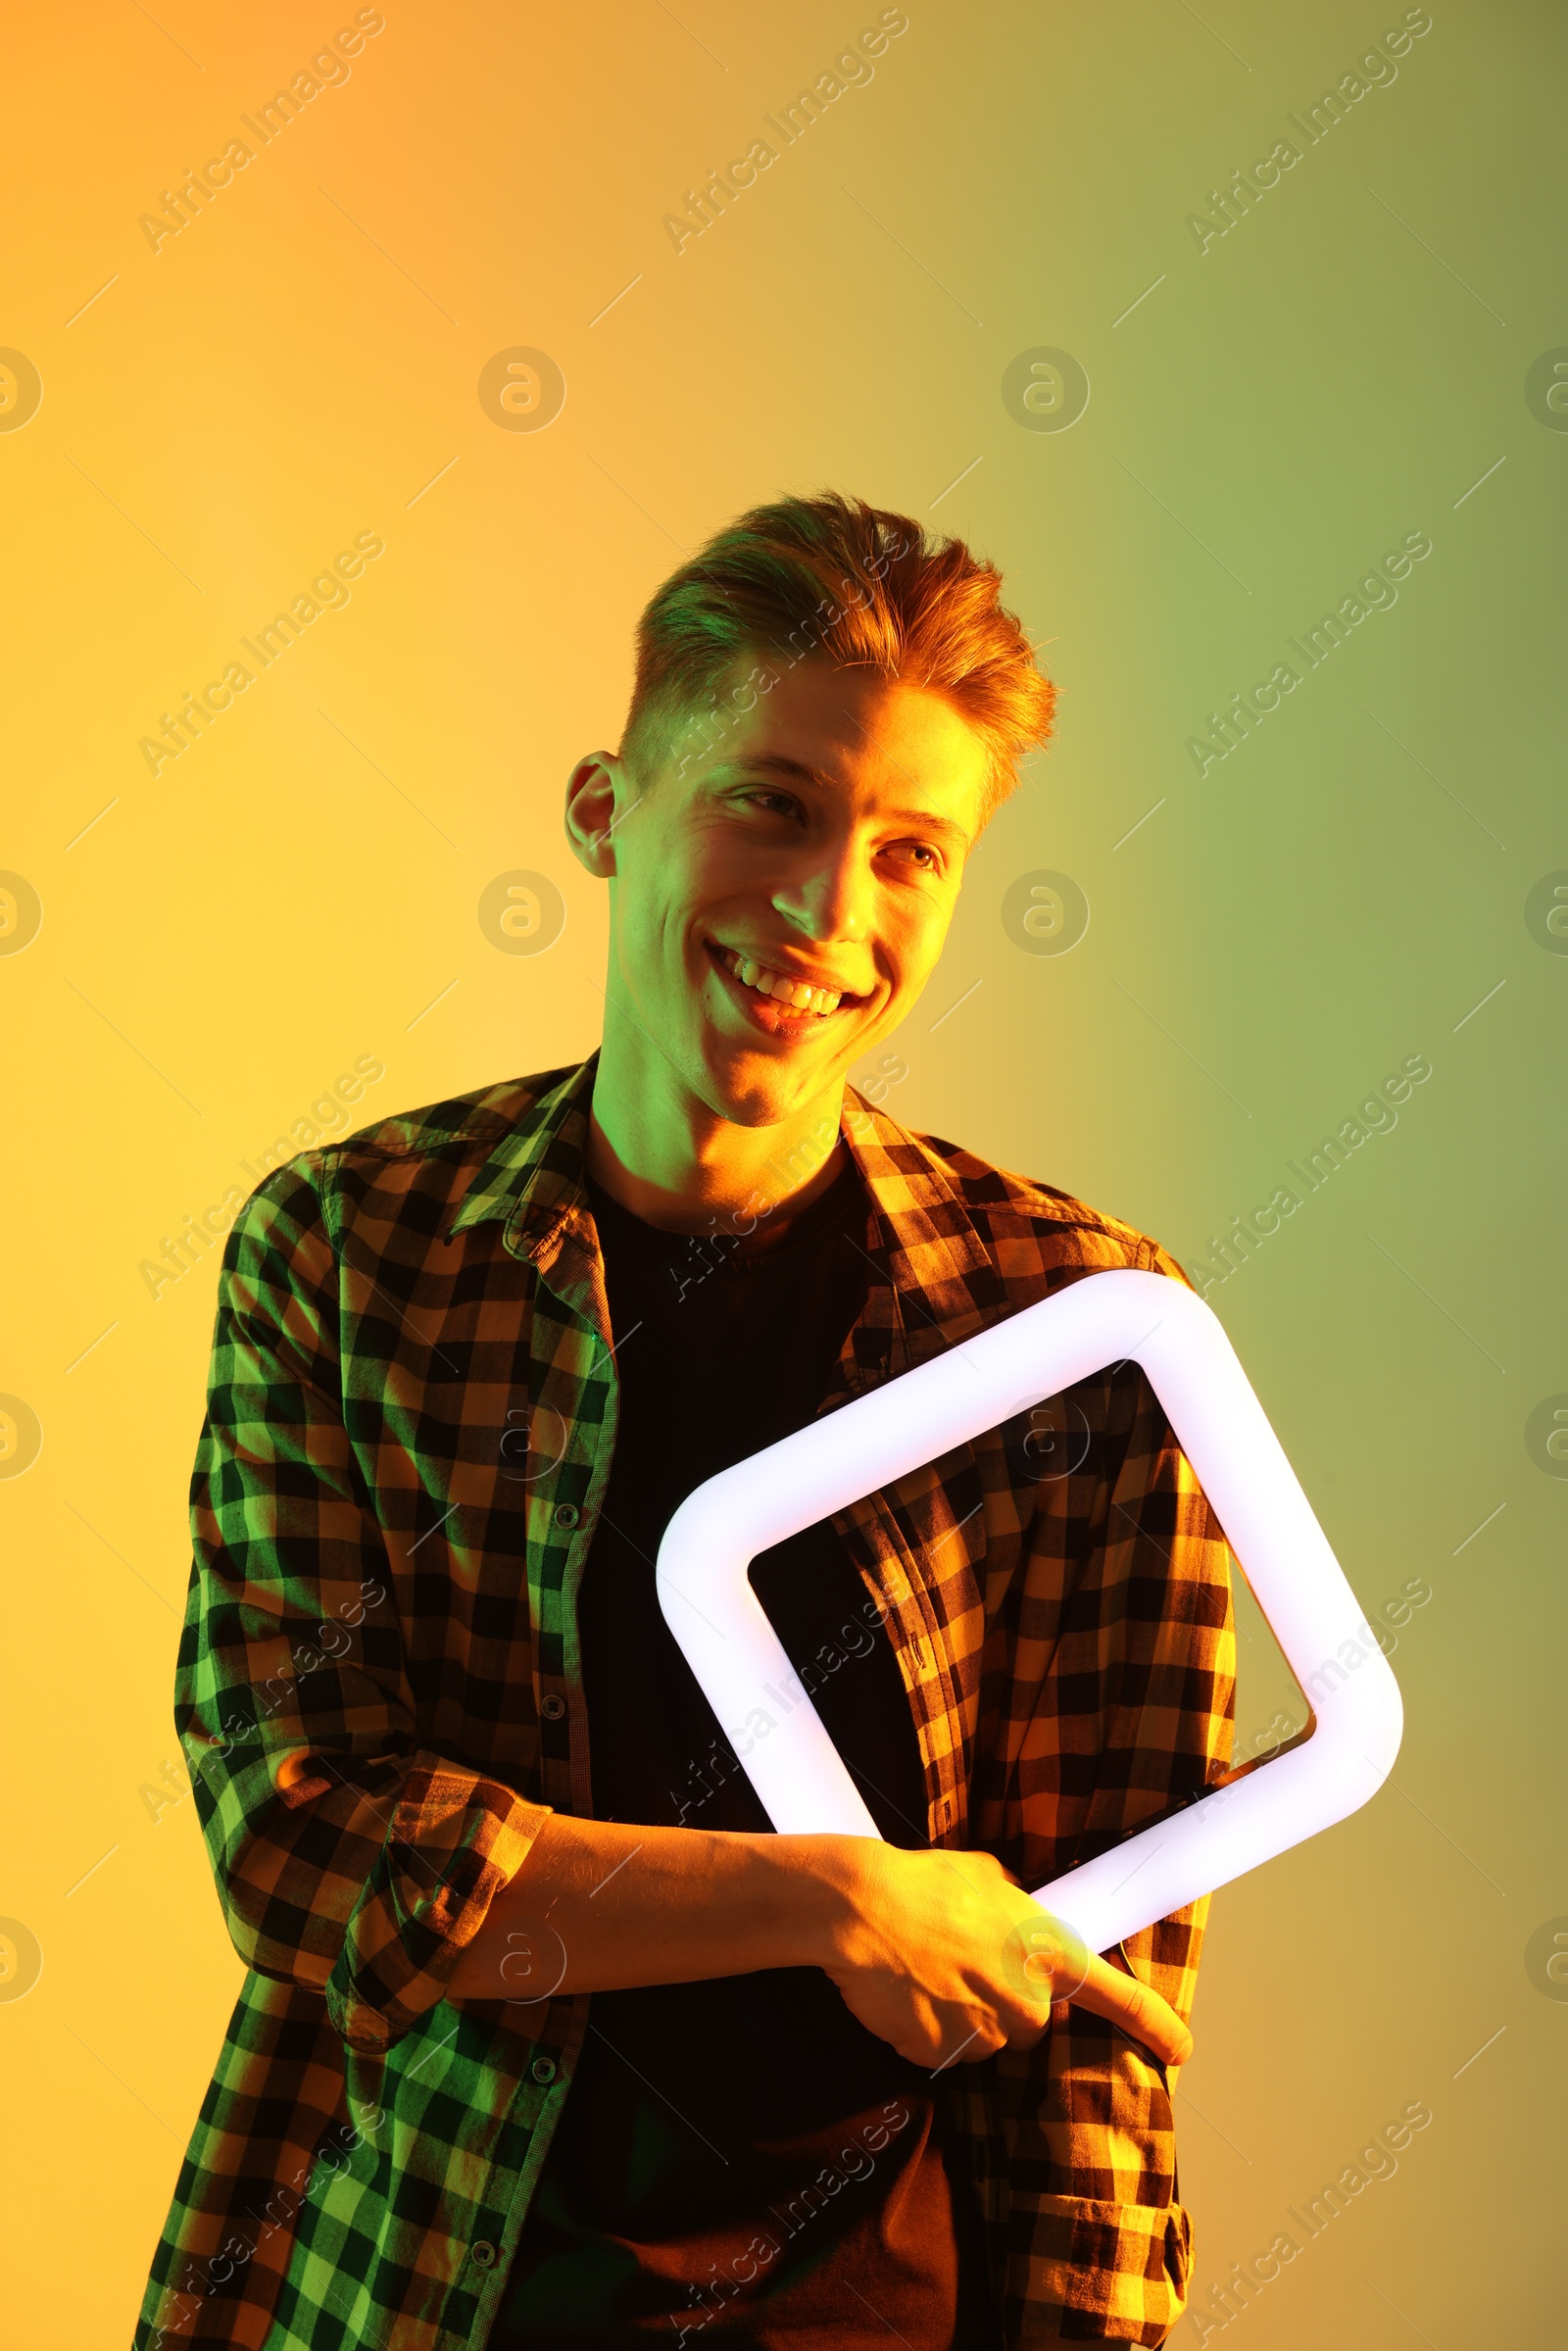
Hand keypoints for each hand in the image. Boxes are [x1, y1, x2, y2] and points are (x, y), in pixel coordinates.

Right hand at [814, 1842, 1192, 2070]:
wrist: (862, 1909)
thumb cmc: (926, 1883)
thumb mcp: (987, 1877)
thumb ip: (1015, 1908)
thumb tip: (1010, 1912)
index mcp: (1049, 1955)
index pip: (1121, 1998)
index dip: (1157, 2027)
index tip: (1181, 2049)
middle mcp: (1028, 2005)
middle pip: (1031, 2022)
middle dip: (1005, 2000)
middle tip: (963, 1961)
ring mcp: (985, 2037)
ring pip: (984, 2038)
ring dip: (963, 2015)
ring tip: (926, 1969)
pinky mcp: (940, 2057)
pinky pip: (941, 2049)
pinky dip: (926, 2028)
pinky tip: (906, 1990)